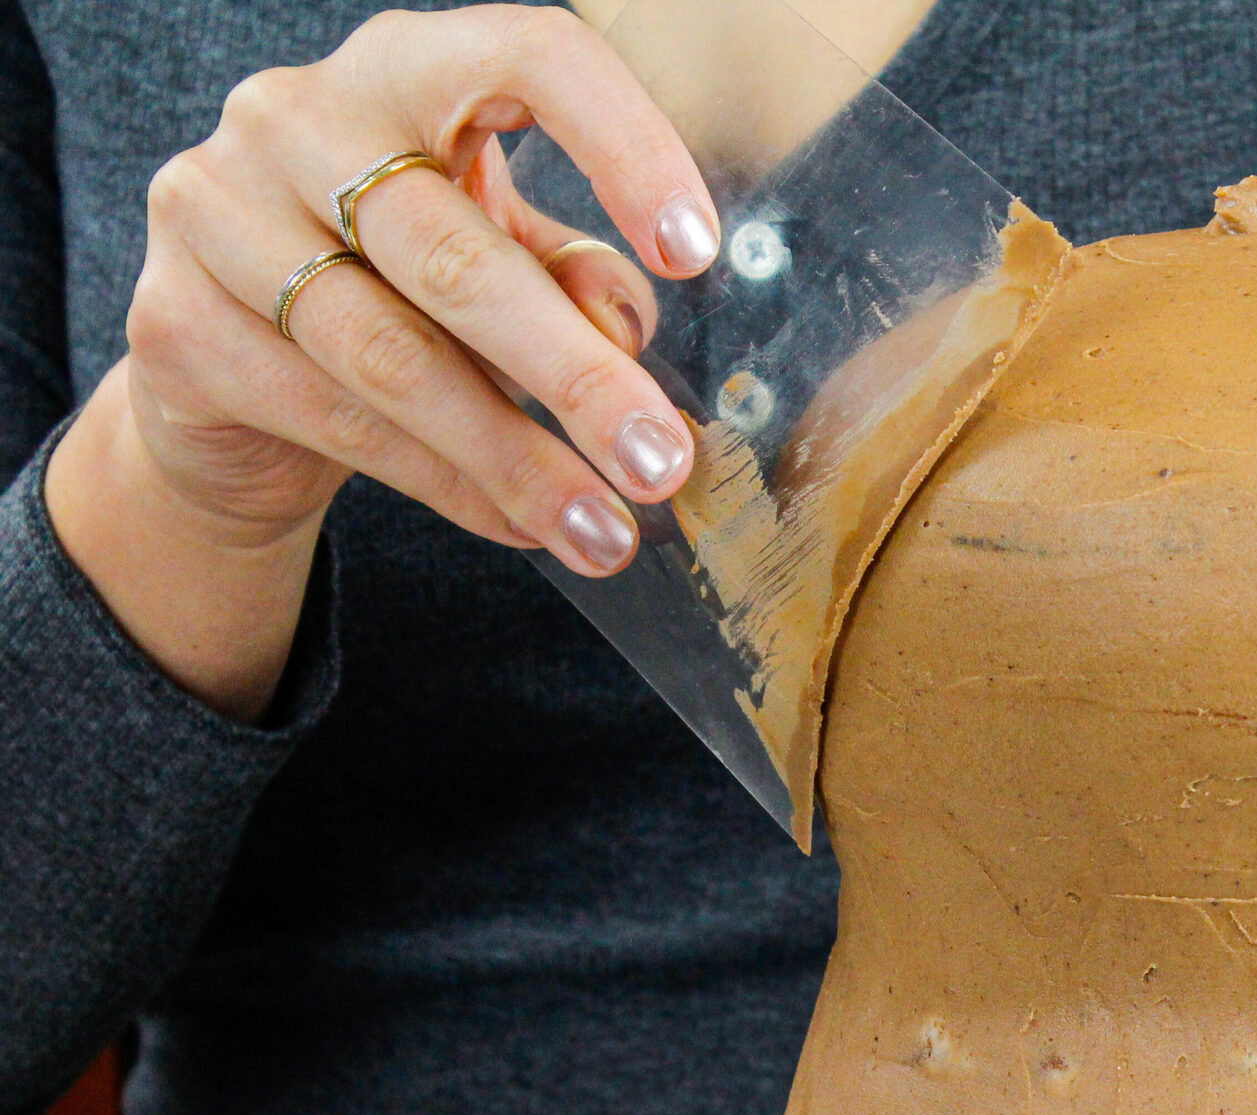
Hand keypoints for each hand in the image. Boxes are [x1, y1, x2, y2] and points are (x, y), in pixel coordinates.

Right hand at [45, 5, 714, 720]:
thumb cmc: (402, 289)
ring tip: (606, 531)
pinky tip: (525, 527)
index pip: (528, 56)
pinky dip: (450, 486)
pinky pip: (338, 421)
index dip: (623, 146)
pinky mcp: (177, 323)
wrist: (235, 373)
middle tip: (660, 463)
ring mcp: (217, 211)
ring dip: (517, 460)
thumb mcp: (504, 261)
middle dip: (576, 377)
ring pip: (393, 357)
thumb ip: (567, 273)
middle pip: (455, 253)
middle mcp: (295, 116)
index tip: (696, 254)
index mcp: (407, 69)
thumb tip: (626, 328)